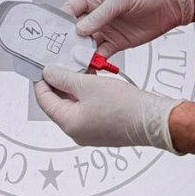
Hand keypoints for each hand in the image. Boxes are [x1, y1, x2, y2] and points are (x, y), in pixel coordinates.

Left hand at [35, 67, 183, 150]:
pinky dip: (86, 94)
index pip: (44, 100)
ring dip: (74, 86)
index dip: (41, 81)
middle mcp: (77, 132)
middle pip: (58, 103)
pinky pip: (87, 109)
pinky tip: (93, 79)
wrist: (154, 120)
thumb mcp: (89, 85)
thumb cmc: (124, 107)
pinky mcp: (103, 129)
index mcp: (69, 124)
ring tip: (79, 67)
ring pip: (74, 105)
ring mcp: (90, 132)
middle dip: (59, 82)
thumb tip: (48, 73)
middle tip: (60, 63)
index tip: (41, 66)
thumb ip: (65, 78)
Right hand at [63, 0, 193, 58]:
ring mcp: (105, 30)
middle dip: (67, 43)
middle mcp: (96, 15)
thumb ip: (100, 14)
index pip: (69, 11)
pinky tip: (91, 66)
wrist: (171, 3)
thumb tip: (80, 28)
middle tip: (59, 55)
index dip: (58, 23)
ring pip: (86, 45)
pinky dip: (95, 61)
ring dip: (80, 55)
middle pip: (74, 31)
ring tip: (73, 64)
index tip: (51, 36)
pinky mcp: (116, 43)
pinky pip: (101, 54)